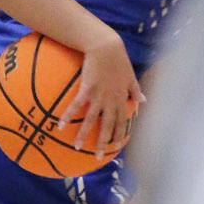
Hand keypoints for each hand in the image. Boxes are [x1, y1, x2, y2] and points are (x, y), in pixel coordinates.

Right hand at [61, 32, 142, 163]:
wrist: (106, 46)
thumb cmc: (119, 59)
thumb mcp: (131, 76)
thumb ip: (136, 90)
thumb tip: (144, 100)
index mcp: (121, 99)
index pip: (122, 122)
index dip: (120, 135)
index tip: (117, 148)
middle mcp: (111, 100)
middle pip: (107, 126)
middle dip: (103, 143)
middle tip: (98, 157)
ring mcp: (99, 96)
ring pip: (91, 119)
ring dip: (84, 135)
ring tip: (77, 147)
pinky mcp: (87, 88)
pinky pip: (76, 105)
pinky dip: (67, 116)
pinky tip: (59, 125)